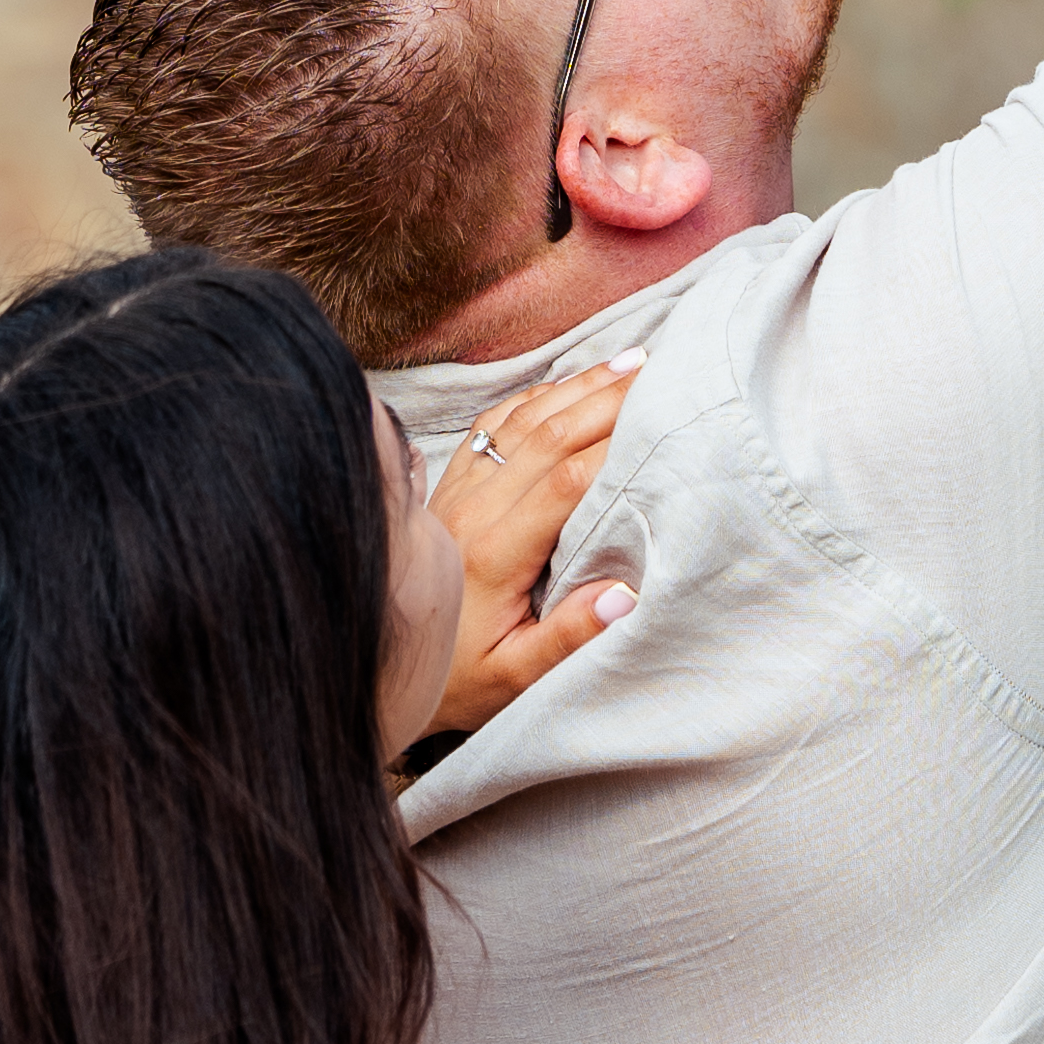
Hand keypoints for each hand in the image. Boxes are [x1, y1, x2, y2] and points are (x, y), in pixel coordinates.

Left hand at [430, 365, 639, 723]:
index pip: (565, 482)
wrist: (381, 663)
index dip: (615, 447)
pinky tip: (569, 385)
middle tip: (659, 377)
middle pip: (549, 435)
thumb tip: (625, 595)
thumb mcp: (514, 678)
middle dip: (607, 400)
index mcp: (494, 553)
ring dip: (578, 387)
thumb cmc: (457, 678)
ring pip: (523, 420)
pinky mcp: (449, 486)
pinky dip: (536, 397)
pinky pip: (494, 426)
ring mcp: (457, 491)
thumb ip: (568, 637)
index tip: (662, 422)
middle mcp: (473, 509)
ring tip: (630, 365)